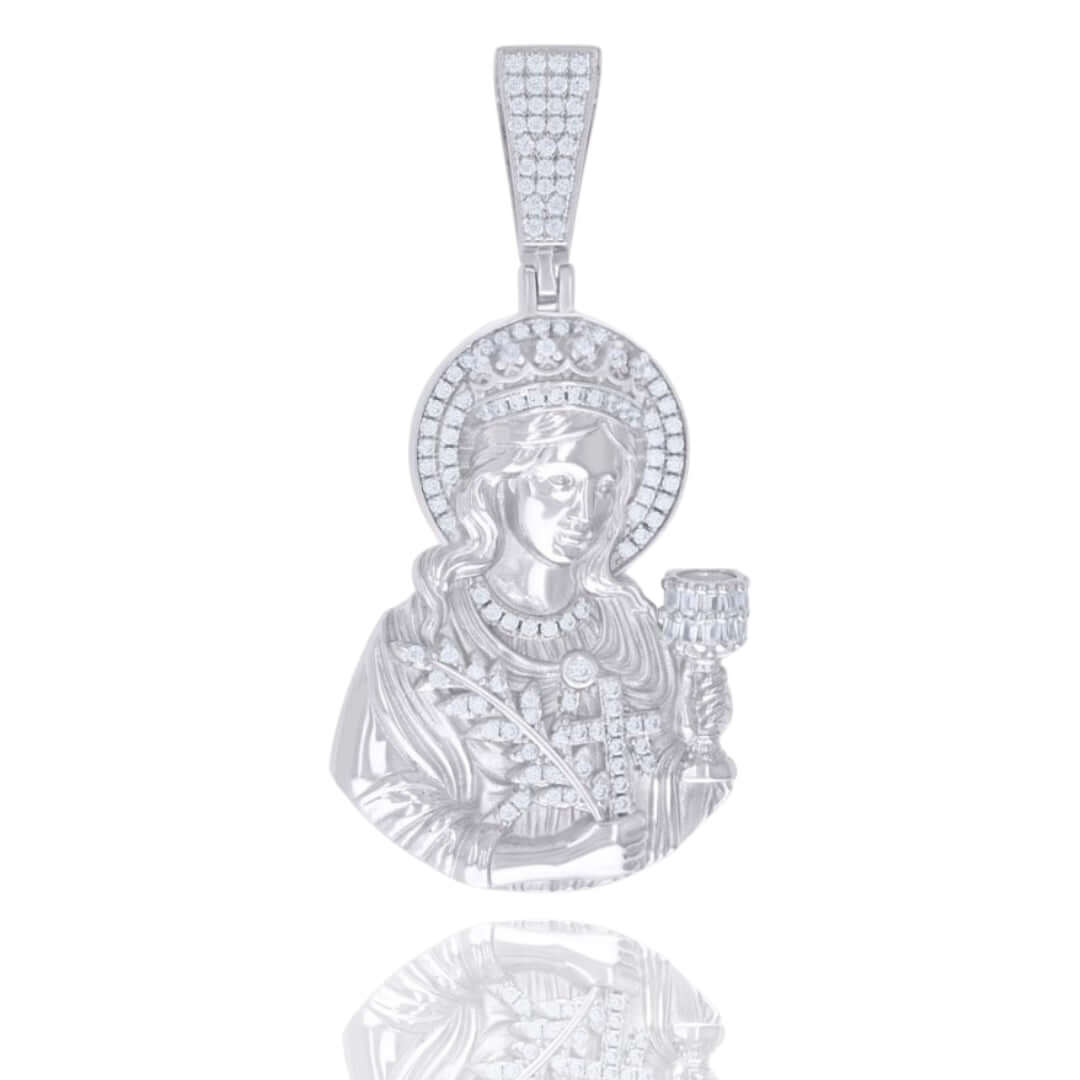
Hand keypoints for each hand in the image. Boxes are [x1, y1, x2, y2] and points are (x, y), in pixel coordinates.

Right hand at [488, 811, 647, 887]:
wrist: (561, 858)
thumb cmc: (572, 837)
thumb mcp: (590, 819)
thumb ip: (607, 817)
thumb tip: (616, 814)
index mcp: (614, 831)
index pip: (641, 821)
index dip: (640, 816)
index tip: (638, 814)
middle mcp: (619, 848)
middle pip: (642, 835)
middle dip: (639, 829)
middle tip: (635, 825)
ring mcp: (618, 862)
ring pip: (640, 851)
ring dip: (638, 844)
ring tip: (633, 840)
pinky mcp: (615, 872)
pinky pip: (634, 865)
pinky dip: (634, 859)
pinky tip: (629, 854)